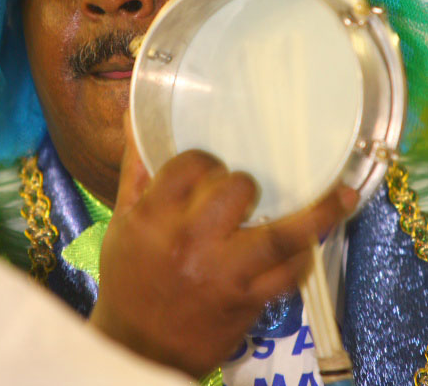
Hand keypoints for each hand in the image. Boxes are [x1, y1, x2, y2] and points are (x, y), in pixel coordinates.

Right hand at [91, 114, 357, 377]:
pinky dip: (304, 255)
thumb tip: (136, 116)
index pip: (192, 165)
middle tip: (243, 190)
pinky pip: (288, 274)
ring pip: (280, 235)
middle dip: (245, 183)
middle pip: (237, 191)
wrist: (137, 348)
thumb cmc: (129, 278)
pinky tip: (313, 239)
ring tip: (341, 194)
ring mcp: (224, 273)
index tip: (211, 164)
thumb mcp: (123, 220)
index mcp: (155, 217)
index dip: (205, 159)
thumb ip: (136, 167)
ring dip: (314, 213)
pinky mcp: (247, 300)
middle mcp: (192, 242)